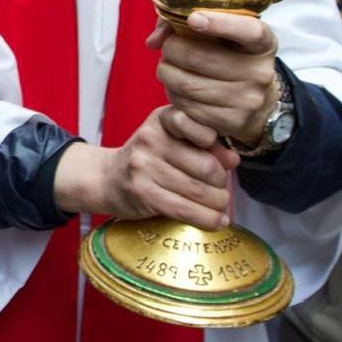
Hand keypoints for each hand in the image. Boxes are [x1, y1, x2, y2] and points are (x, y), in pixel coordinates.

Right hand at [52, 106, 239, 230]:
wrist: (108, 179)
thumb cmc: (149, 159)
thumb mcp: (172, 141)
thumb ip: (204, 145)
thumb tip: (233, 159)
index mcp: (162, 119)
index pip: (195, 123)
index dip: (215, 144)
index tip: (222, 158)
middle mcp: (150, 138)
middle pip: (206, 166)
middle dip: (221, 183)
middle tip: (220, 190)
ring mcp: (144, 166)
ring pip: (199, 191)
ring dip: (218, 204)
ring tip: (220, 207)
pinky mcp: (143, 193)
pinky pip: (185, 210)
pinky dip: (207, 219)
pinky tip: (216, 221)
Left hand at [148, 11, 280, 142]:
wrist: (255, 102)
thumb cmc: (229, 58)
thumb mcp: (221, 34)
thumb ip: (184, 24)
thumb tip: (155, 40)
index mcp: (263, 43)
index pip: (248, 31)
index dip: (220, 23)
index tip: (192, 18)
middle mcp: (260, 72)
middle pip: (200, 58)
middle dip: (172, 49)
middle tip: (167, 48)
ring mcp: (248, 100)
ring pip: (188, 85)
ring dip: (167, 73)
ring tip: (168, 68)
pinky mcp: (233, 122)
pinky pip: (188, 108)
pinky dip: (173, 95)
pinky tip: (176, 88)